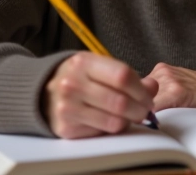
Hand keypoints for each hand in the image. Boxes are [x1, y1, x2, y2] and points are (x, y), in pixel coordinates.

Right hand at [43, 52, 157, 138]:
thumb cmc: (78, 78)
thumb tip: (152, 87)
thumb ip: (127, 76)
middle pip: (121, 101)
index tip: (148, 96)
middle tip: (144, 111)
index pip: (122, 76)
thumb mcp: (98, 67)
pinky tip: (110, 120)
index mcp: (83, 62)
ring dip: (129, 121)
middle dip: (140, 109)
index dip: (142, 89)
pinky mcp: (66, 128)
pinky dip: (112, 128)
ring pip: (114, 121)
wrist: (42, 93)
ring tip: (129, 116)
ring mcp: (67, 107)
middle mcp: (72, 84)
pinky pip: (102, 133)